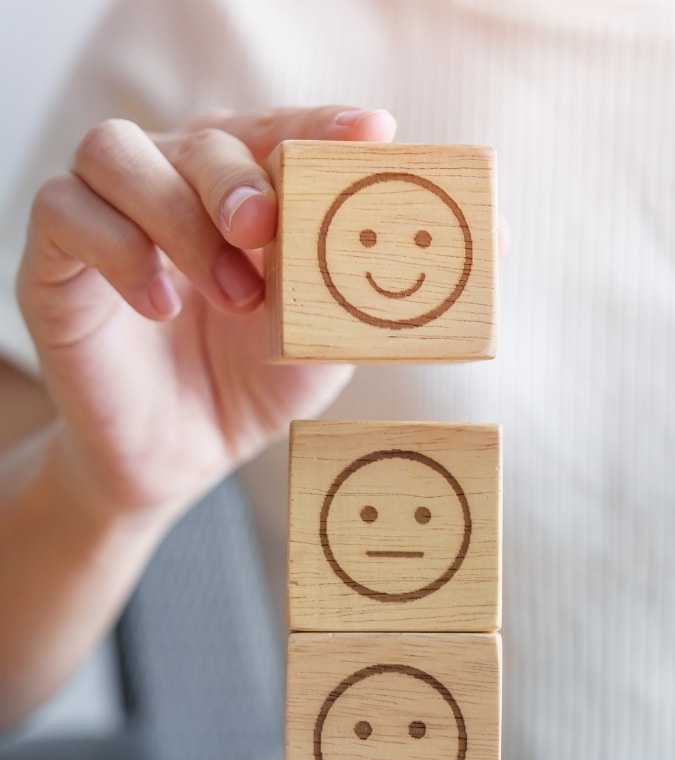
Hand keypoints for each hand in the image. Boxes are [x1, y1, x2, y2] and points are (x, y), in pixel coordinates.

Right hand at [17, 106, 396, 519]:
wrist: (183, 456)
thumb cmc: (252, 387)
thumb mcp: (315, 338)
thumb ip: (339, 283)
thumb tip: (386, 230)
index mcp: (239, 196)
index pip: (274, 132)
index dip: (318, 125)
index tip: (370, 133)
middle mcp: (172, 188)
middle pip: (196, 135)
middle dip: (236, 179)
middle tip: (263, 231)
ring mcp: (108, 218)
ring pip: (114, 152)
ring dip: (177, 214)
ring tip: (229, 296)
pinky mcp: (55, 262)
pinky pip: (62, 210)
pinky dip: (116, 248)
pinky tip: (161, 307)